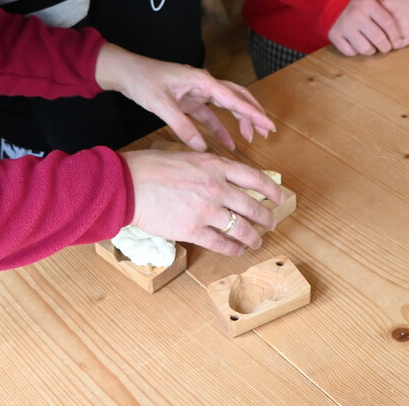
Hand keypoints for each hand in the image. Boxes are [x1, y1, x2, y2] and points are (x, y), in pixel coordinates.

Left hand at [95, 43, 274, 150]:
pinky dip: (220, 127)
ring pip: (227, 105)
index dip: (253, 114)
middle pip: (237, 98)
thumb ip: (181, 126)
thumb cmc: (143, 81)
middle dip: (253, 114)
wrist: (126, 72)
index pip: (234, 99)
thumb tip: (201, 147)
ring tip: (252, 138)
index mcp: (202, 80)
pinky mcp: (190, 99)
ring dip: (240, 120)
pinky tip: (227, 143)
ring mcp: (198, 91)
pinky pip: (211, 114)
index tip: (269, 126)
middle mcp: (204, 83)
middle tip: (267, 132)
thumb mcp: (161, 104)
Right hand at [122, 149, 281, 255]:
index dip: (271, 189)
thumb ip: (207, 167)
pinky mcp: (193, 230)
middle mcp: (216, 187)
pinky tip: (238, 251)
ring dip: (254, 237)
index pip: (254, 178)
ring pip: (242, 228)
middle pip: (253, 206)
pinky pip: (221, 243)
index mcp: (215, 165)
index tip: (279, 196)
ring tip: (257, 241)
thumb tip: (221, 177)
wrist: (129, 184)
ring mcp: (206, 210)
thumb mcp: (186, 156)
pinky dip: (233, 249)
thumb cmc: (151, 167)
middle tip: (271, 223)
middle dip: (267, 218)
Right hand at [327, 0, 402, 56]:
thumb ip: (384, 10)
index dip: (396, 36)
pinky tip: (357, 44)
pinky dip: (355, 51)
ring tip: (372, 47)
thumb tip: (399, 31)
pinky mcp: (334, 35)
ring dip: (371, 51)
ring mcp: (344, 26)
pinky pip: (350, 52)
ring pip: (365, 49)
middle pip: (378, 39)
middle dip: (386, 47)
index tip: (397, 41)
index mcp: (368, 3)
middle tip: (386, 47)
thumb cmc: (357, 2)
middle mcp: (356, 14)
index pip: (388, 24)